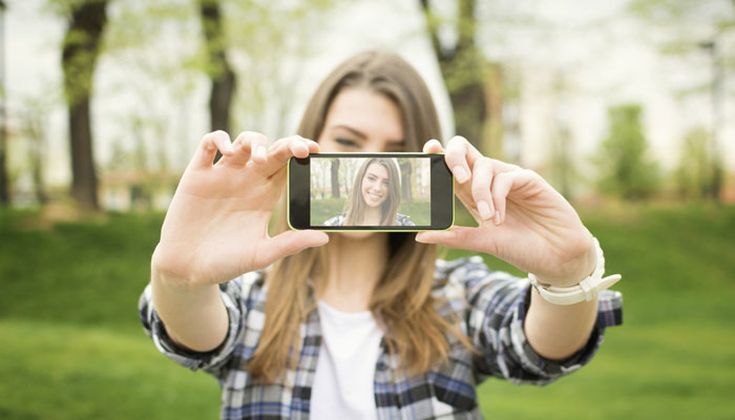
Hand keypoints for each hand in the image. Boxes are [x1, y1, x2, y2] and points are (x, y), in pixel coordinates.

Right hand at [151, 131, 328, 286]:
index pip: (288, 166)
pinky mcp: (198, 174)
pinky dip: (219, 139)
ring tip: (259, 157)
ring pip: (243, 142)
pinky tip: (227, 150)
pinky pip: (209, 144)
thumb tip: (324, 238)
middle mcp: (246, 181)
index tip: (315, 150)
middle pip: (271, 149)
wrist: (187, 270)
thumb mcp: (261, 254)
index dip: (301, 153)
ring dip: (255, 140)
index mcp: (265, 195)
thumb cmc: (226, 264)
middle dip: (287, 143)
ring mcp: (222, 175)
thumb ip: (290, 244)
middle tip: (300, 149)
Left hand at [416, 137, 594, 286]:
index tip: (427, 148)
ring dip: (481, 193)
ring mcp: (510, 178)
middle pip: (467, 152)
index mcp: (474, 194)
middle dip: (455, 156)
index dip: (439, 155)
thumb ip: (453, 237)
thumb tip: (419, 236)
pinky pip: (506, 177)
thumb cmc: (520, 248)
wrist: (555, 258)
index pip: (452, 168)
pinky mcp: (530, 180)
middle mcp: (490, 181)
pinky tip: (501, 217)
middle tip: (455, 177)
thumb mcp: (482, 242)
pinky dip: (498, 196)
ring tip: (489, 219)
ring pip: (485, 166)